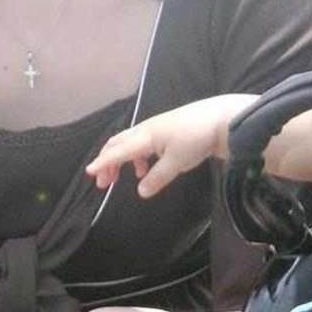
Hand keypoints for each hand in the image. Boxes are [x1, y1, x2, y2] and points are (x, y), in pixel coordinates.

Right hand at [86, 94, 255, 197]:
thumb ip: (156, 178)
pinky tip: (143, 170)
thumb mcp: (176, 163)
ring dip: (120, 161)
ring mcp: (157, 129)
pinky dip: (136, 158)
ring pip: (130, 144)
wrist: (222, 120)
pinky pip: (142, 144)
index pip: (118, 151)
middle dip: (107, 162)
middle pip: (119, 143)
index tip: (89, 173)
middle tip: (101, 182)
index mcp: (146, 136)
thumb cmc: (197, 139)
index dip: (102, 163)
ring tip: (118, 179)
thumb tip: (141, 191)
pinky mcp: (167, 131)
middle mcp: (147, 130)